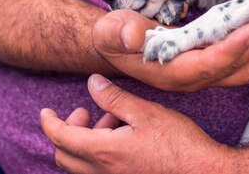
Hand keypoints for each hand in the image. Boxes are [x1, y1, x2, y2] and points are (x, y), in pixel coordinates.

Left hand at [41, 74, 229, 173]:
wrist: (203, 173)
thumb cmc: (178, 144)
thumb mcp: (145, 113)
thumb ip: (115, 99)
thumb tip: (92, 83)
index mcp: (104, 152)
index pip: (60, 138)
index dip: (49, 122)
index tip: (46, 111)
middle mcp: (103, 173)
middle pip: (64, 155)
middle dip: (67, 131)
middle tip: (87, 114)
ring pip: (79, 166)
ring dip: (85, 142)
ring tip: (113, 123)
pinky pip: (96, 172)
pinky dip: (98, 154)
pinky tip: (122, 140)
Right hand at [92, 0, 248, 91]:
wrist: (118, 48)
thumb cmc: (115, 37)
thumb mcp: (111, 32)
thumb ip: (118, 33)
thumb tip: (134, 35)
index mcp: (173, 72)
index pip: (210, 64)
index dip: (233, 48)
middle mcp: (194, 78)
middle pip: (237, 67)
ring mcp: (205, 72)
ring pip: (246, 68)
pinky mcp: (212, 63)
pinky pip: (244, 61)